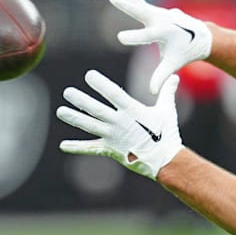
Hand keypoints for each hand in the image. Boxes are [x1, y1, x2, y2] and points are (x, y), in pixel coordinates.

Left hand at [57, 70, 183, 179]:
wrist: (165, 160)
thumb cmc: (166, 133)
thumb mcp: (167, 110)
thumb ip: (167, 92)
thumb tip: (175, 76)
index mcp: (132, 111)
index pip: (113, 94)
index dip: (100, 84)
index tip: (89, 75)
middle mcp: (119, 123)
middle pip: (96, 110)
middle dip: (81, 101)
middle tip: (67, 92)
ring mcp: (113, 137)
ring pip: (90, 126)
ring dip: (74, 119)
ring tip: (60, 111)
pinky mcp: (110, 150)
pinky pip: (91, 148)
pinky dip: (77, 147)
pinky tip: (62, 145)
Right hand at [103, 0, 212, 94]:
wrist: (199, 36)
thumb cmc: (184, 51)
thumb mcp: (173, 63)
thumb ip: (161, 76)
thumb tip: (152, 92)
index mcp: (165, 32)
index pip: (147, 36)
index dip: (134, 37)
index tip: (120, 38)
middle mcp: (160, 19)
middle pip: (141, 11)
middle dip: (127, 6)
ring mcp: (157, 11)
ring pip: (135, 1)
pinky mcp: (153, 9)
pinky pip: (136, 1)